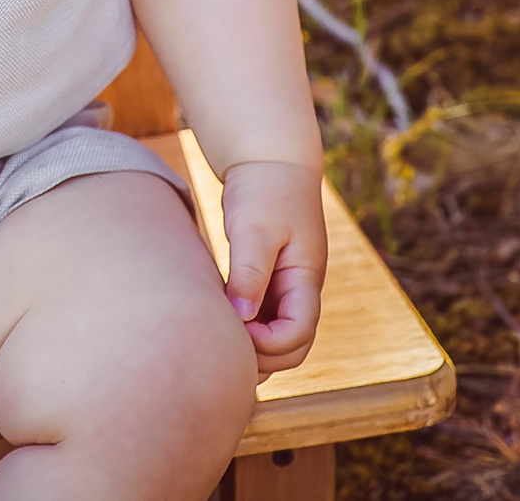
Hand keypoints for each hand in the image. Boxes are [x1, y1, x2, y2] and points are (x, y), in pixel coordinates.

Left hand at [218, 159, 326, 374]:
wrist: (269, 162)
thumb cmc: (264, 189)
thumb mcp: (255, 227)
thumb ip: (250, 271)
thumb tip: (241, 316)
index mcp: (305, 280)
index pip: (298, 334)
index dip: (268, 343)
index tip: (233, 326)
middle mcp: (300, 291)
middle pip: (292, 348)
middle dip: (261, 356)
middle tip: (219, 345)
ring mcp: (285, 289)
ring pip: (278, 339)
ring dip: (253, 349)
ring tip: (214, 341)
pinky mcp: (268, 283)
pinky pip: (262, 322)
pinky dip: (245, 331)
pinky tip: (215, 326)